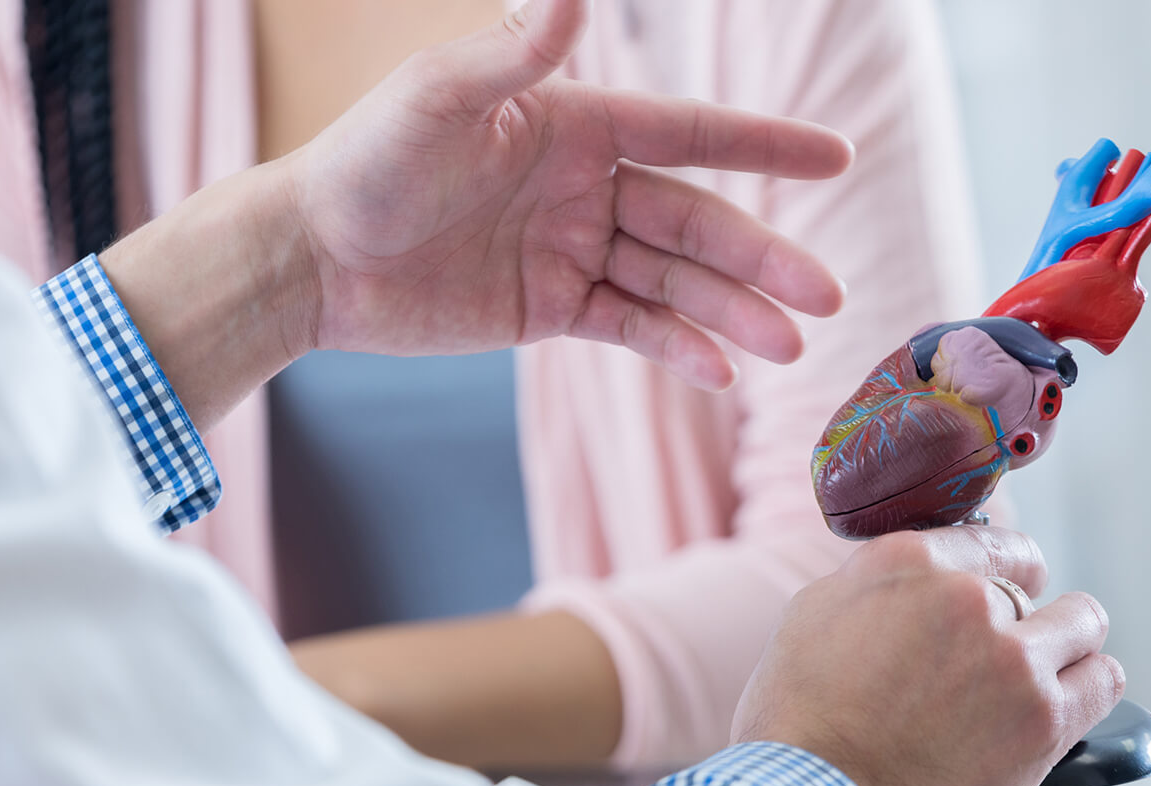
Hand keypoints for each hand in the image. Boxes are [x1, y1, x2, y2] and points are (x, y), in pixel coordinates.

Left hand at [283, 0, 853, 389]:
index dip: (766, 145)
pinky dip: (675, 347)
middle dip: (762, 258)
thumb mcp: (438, 96)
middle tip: (826, 299)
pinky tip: (720, 371)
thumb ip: (514, 50)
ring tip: (788, 348)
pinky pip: (628, 326)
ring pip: (672, 281)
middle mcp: (586, 185)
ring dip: (731, 313)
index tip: (837, 157)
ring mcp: (571, 249)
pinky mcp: (548, 308)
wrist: (313, 256)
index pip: (691, 132)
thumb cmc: (367, 161)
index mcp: (576, 124)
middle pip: (697, 220)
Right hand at [732, 528, 1123, 785]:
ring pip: (1082, 621)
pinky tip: (1062, 698)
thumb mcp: (813, 615)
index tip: (999, 585)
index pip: (989, 540)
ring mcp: (1014, 658)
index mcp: (908, 562)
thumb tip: (917, 581)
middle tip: (989, 651)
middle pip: (1030, 583)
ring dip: (1061, 642)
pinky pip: (1104, 678)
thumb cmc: (800, 721)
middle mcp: (967, 598)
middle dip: (1014, 614)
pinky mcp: (1046, 719)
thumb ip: (879, 583)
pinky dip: (1087, 684)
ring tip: (1034, 672)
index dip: (994, 567)